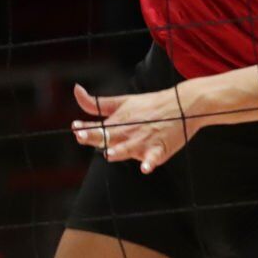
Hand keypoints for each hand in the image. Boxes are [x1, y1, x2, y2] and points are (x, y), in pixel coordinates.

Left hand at [71, 82, 200, 174]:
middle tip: (83, 136)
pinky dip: (149, 162)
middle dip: (95, 137)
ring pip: (128, 149)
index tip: (76, 128)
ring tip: (109, 153)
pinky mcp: (160, 149)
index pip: (97, 127)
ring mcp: (144, 141)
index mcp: (118, 121)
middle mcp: (129, 132)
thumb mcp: (122, 101)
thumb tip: (76, 89)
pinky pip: (153, 158)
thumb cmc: (149, 105)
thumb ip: (97, 103)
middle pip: (108, 138)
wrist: (181, 105)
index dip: (85, 128)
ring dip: (119, 151)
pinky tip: (146, 167)